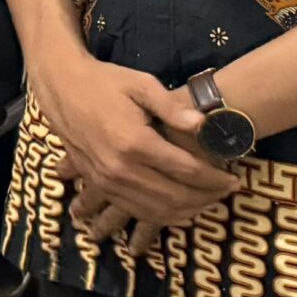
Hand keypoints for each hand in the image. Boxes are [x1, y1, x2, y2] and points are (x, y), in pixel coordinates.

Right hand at [37, 55, 239, 230]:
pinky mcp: (99, 185)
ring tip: (209, 201)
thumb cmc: (105, 81)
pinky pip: (135, 210)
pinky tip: (178, 208)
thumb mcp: (141, 84)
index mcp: (135, 142)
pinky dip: (161, 215)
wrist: (61, 88)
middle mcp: (120, 169)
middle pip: (174, 197)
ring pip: (155, 210)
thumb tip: (204, 126)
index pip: (186, 171)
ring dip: (187, 211)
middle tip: (227, 192)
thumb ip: (173, 108)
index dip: (214, 179)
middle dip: (206, 198)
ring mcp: (107, 181)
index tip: (235, 180)